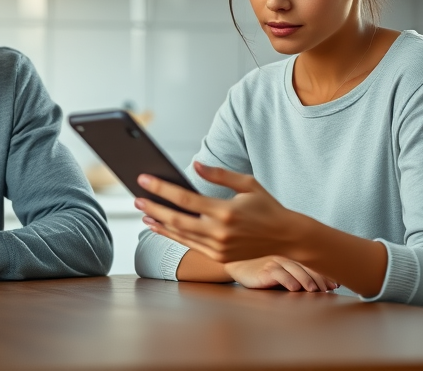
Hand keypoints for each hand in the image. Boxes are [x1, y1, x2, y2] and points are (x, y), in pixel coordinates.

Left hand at [135, 161, 296, 263]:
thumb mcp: (247, 183)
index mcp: (226, 211)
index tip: (143, 179)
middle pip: (176, 219)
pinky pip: (189, 245)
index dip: (161, 188)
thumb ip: (219, 175)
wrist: (286, 238)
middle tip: (136, 197)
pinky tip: (159, 226)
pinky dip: (171, 235)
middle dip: (153, 207)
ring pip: (180, 234)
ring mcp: (218, 248)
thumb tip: (195, 165)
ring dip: (158, 222)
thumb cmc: (266, 206)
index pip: (185, 199)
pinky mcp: (219, 257)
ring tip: (143, 211)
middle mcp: (220, 232)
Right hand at [224, 256, 337, 291]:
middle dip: (320, 280)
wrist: (237, 266)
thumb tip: (318, 286)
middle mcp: (284, 256)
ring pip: (294, 270)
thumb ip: (295, 272)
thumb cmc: (260, 268)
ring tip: (314, 290)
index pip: (312, 264)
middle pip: (307, 267)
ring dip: (306, 280)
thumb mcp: (279, 267)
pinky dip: (287, 281)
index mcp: (291, 255)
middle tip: (328, 290)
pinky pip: (278, 274)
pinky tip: (294, 288)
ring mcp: (274, 262)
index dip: (325, 275)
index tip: (335, 285)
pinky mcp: (264, 270)